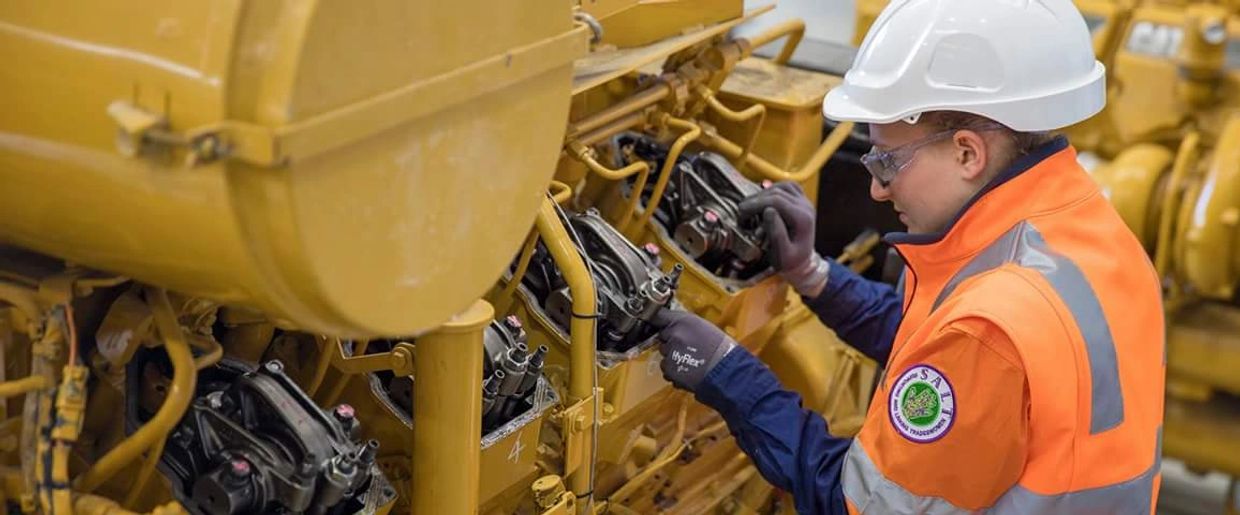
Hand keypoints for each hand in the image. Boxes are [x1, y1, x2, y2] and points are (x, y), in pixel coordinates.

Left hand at [649, 308, 736, 391]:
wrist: (727, 373)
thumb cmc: (721, 350)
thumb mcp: (705, 327)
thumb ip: (686, 326)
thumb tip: (674, 327)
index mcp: (684, 321)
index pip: (660, 315)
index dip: (658, 320)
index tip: (656, 322)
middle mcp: (674, 334)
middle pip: (662, 337)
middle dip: (671, 342)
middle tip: (687, 348)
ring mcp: (670, 352)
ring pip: (664, 354)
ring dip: (673, 358)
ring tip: (691, 362)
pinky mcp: (669, 369)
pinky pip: (666, 370)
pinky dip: (674, 372)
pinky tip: (689, 371)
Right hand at [738, 181, 828, 295]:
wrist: (802, 262)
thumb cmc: (790, 261)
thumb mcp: (782, 255)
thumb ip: (776, 234)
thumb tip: (768, 211)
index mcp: (803, 219)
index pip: (776, 201)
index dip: (755, 204)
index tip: (741, 213)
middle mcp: (806, 206)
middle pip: (778, 192)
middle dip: (755, 200)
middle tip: (741, 213)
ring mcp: (805, 201)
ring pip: (782, 186)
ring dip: (763, 194)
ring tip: (750, 206)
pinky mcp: (801, 200)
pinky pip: (787, 186)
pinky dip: (773, 189)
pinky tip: (763, 199)